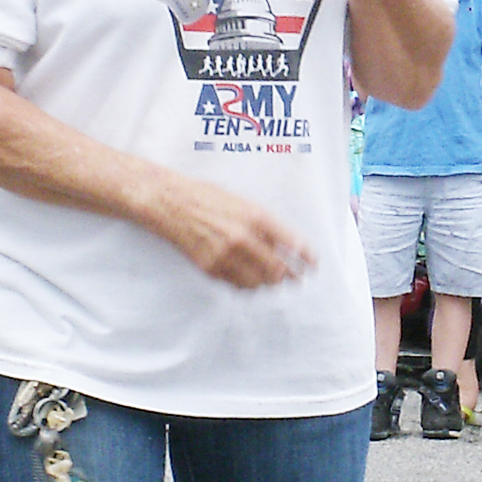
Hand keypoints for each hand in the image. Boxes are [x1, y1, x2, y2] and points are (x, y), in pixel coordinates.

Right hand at [151, 176, 315, 288]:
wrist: (170, 203)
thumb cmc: (204, 197)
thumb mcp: (241, 202)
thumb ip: (263, 224)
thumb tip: (283, 245)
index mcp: (255, 216)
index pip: (292, 243)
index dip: (306, 258)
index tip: (312, 265)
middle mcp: (243, 237)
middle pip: (278, 269)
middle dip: (291, 277)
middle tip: (296, 279)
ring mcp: (225, 254)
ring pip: (258, 282)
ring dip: (268, 283)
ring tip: (272, 281)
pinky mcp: (210, 267)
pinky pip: (236, 284)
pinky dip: (246, 284)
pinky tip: (249, 280)